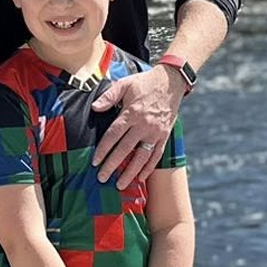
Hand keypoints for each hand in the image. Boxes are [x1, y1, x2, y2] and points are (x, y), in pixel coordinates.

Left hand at [91, 65, 183, 187]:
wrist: (171, 82)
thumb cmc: (144, 83)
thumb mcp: (125, 84)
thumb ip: (109, 97)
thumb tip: (95, 108)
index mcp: (131, 113)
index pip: (114, 135)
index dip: (103, 149)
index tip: (95, 162)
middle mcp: (143, 125)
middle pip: (125, 149)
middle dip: (112, 165)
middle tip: (102, 178)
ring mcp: (155, 132)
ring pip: (142, 157)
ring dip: (131, 172)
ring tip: (120, 184)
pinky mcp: (164, 136)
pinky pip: (157, 155)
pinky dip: (149, 168)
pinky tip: (141, 177)